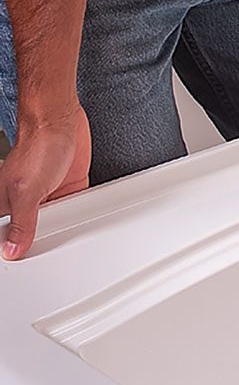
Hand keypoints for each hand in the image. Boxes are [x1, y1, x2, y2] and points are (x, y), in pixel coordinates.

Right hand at [0, 103, 90, 260]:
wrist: (61, 122)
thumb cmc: (37, 147)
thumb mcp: (26, 192)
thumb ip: (22, 222)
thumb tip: (12, 248)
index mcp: (7, 205)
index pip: (9, 236)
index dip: (16, 248)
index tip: (25, 262)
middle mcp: (27, 203)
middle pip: (35, 232)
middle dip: (44, 240)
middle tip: (53, 253)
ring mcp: (50, 196)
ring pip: (58, 222)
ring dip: (65, 227)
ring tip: (70, 236)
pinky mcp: (70, 188)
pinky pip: (76, 208)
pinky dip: (81, 214)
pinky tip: (85, 220)